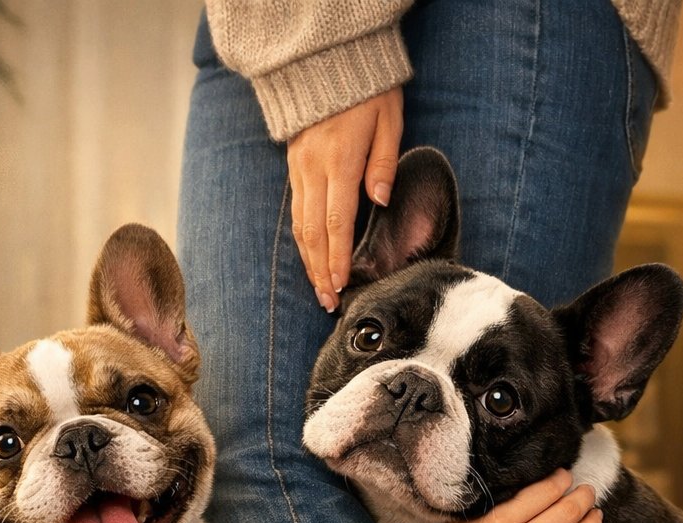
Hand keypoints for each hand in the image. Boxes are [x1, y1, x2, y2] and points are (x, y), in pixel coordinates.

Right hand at [286, 87, 402, 311]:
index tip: (342, 286)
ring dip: (309, 260)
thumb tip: (380, 201)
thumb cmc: (368, 91)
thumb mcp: (388, 121)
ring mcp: (300, 167)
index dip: (337, 259)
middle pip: (313, 232)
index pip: (336, 223)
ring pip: (300, 224)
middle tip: (329, 301)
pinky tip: (311, 256)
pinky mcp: (294, 164)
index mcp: (340, 161)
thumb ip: (384, 163)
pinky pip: (296, 209)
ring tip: (320, 287)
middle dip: (320, 270)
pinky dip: (303, 237)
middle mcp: (314, 168)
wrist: (327, 61)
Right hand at [427, 470, 601, 522]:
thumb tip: (523, 492)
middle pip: (569, 512)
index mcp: (502, 522)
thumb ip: (495, 507)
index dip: (561, 480)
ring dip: (592, 522)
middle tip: (587, 491)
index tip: (565, 477)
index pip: (545, 492)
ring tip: (595, 515)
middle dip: (583, 496)